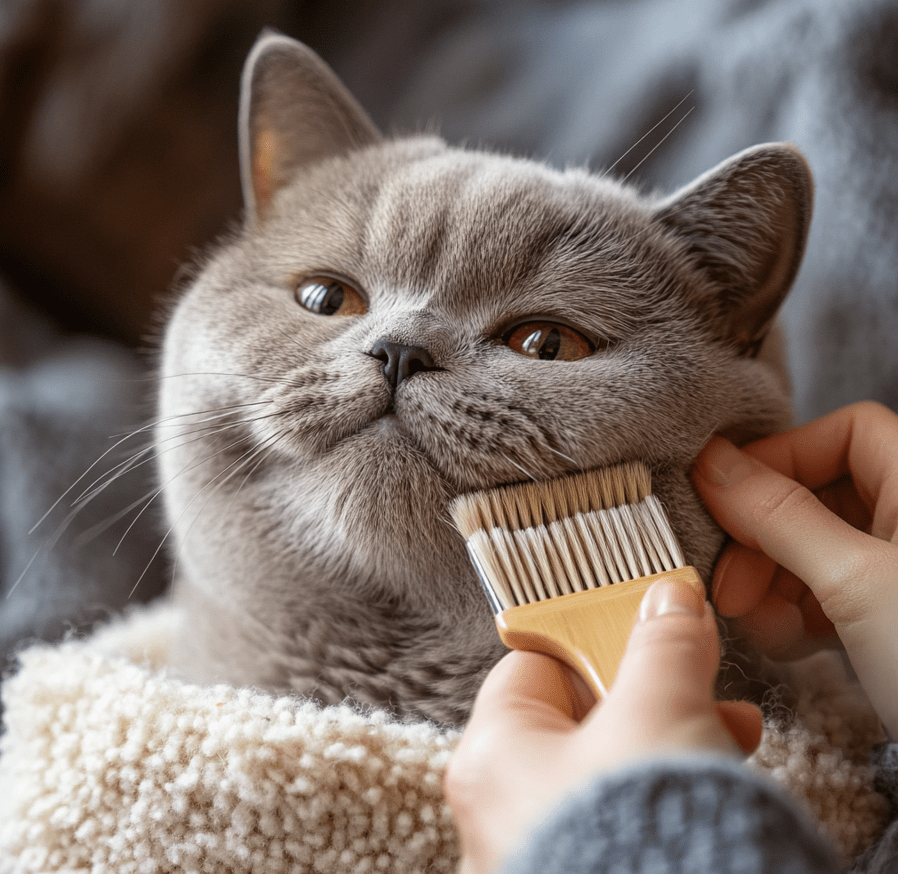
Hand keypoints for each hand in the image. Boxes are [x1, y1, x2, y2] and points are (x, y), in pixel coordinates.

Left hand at [445, 577, 761, 873]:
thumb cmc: (640, 826)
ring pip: (603, 777)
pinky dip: (659, 803)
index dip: (595, 640)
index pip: (535, 664)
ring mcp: (534, 856)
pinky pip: (615, 824)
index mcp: (492, 755)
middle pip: (576, 722)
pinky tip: (709, 797)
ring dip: (667, 750)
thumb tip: (667, 600)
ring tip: (729, 744)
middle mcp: (498, 813)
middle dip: (651, 700)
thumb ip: (661, 646)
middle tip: (705, 691)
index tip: (647, 634)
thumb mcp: (660, 710)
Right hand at [691, 400, 897, 736]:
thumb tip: (711, 463)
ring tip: (761, 625)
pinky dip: (793, 613)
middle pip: (813, 495)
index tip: (723, 498)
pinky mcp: (881, 614)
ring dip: (770, 584)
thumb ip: (779, 514)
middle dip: (762, 540)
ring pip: (808, 547)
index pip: (842, 434)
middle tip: (730, 584)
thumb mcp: (854, 581)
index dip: (780, 458)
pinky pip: (819, 592)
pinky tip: (789, 643)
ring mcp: (893, 570)